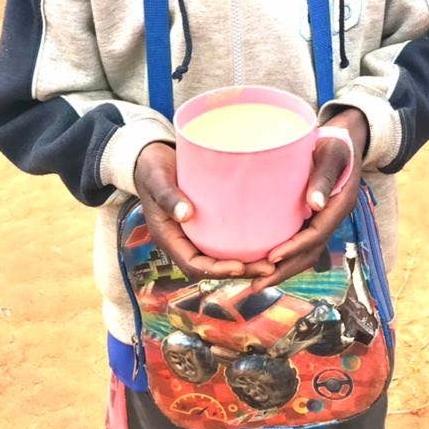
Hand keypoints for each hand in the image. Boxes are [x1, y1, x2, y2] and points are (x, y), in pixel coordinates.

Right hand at [133, 142, 274, 282]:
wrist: (153, 157)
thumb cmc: (153, 168)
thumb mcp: (157, 180)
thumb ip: (168, 196)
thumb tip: (185, 215)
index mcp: (169, 238)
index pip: (193, 265)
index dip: (216, 271)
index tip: (240, 267)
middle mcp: (183, 240)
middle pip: (212, 266)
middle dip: (240, 271)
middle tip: (270, 269)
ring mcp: (195, 232)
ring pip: (220, 255)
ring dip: (246, 262)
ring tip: (274, 261)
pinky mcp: (206, 220)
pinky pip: (224, 238)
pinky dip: (243, 243)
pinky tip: (266, 238)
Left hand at [249, 107, 367, 292]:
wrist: (343, 139)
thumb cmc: (334, 142)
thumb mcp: (331, 155)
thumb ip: (323, 177)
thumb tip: (315, 204)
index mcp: (339, 206)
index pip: (316, 234)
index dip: (294, 248)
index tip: (271, 258)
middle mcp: (331, 218)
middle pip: (309, 253)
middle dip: (284, 271)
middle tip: (256, 284)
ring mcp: (323, 220)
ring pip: (304, 253)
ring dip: (281, 270)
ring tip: (253, 283)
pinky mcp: (312, 218)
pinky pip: (299, 243)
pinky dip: (282, 257)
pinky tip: (262, 262)